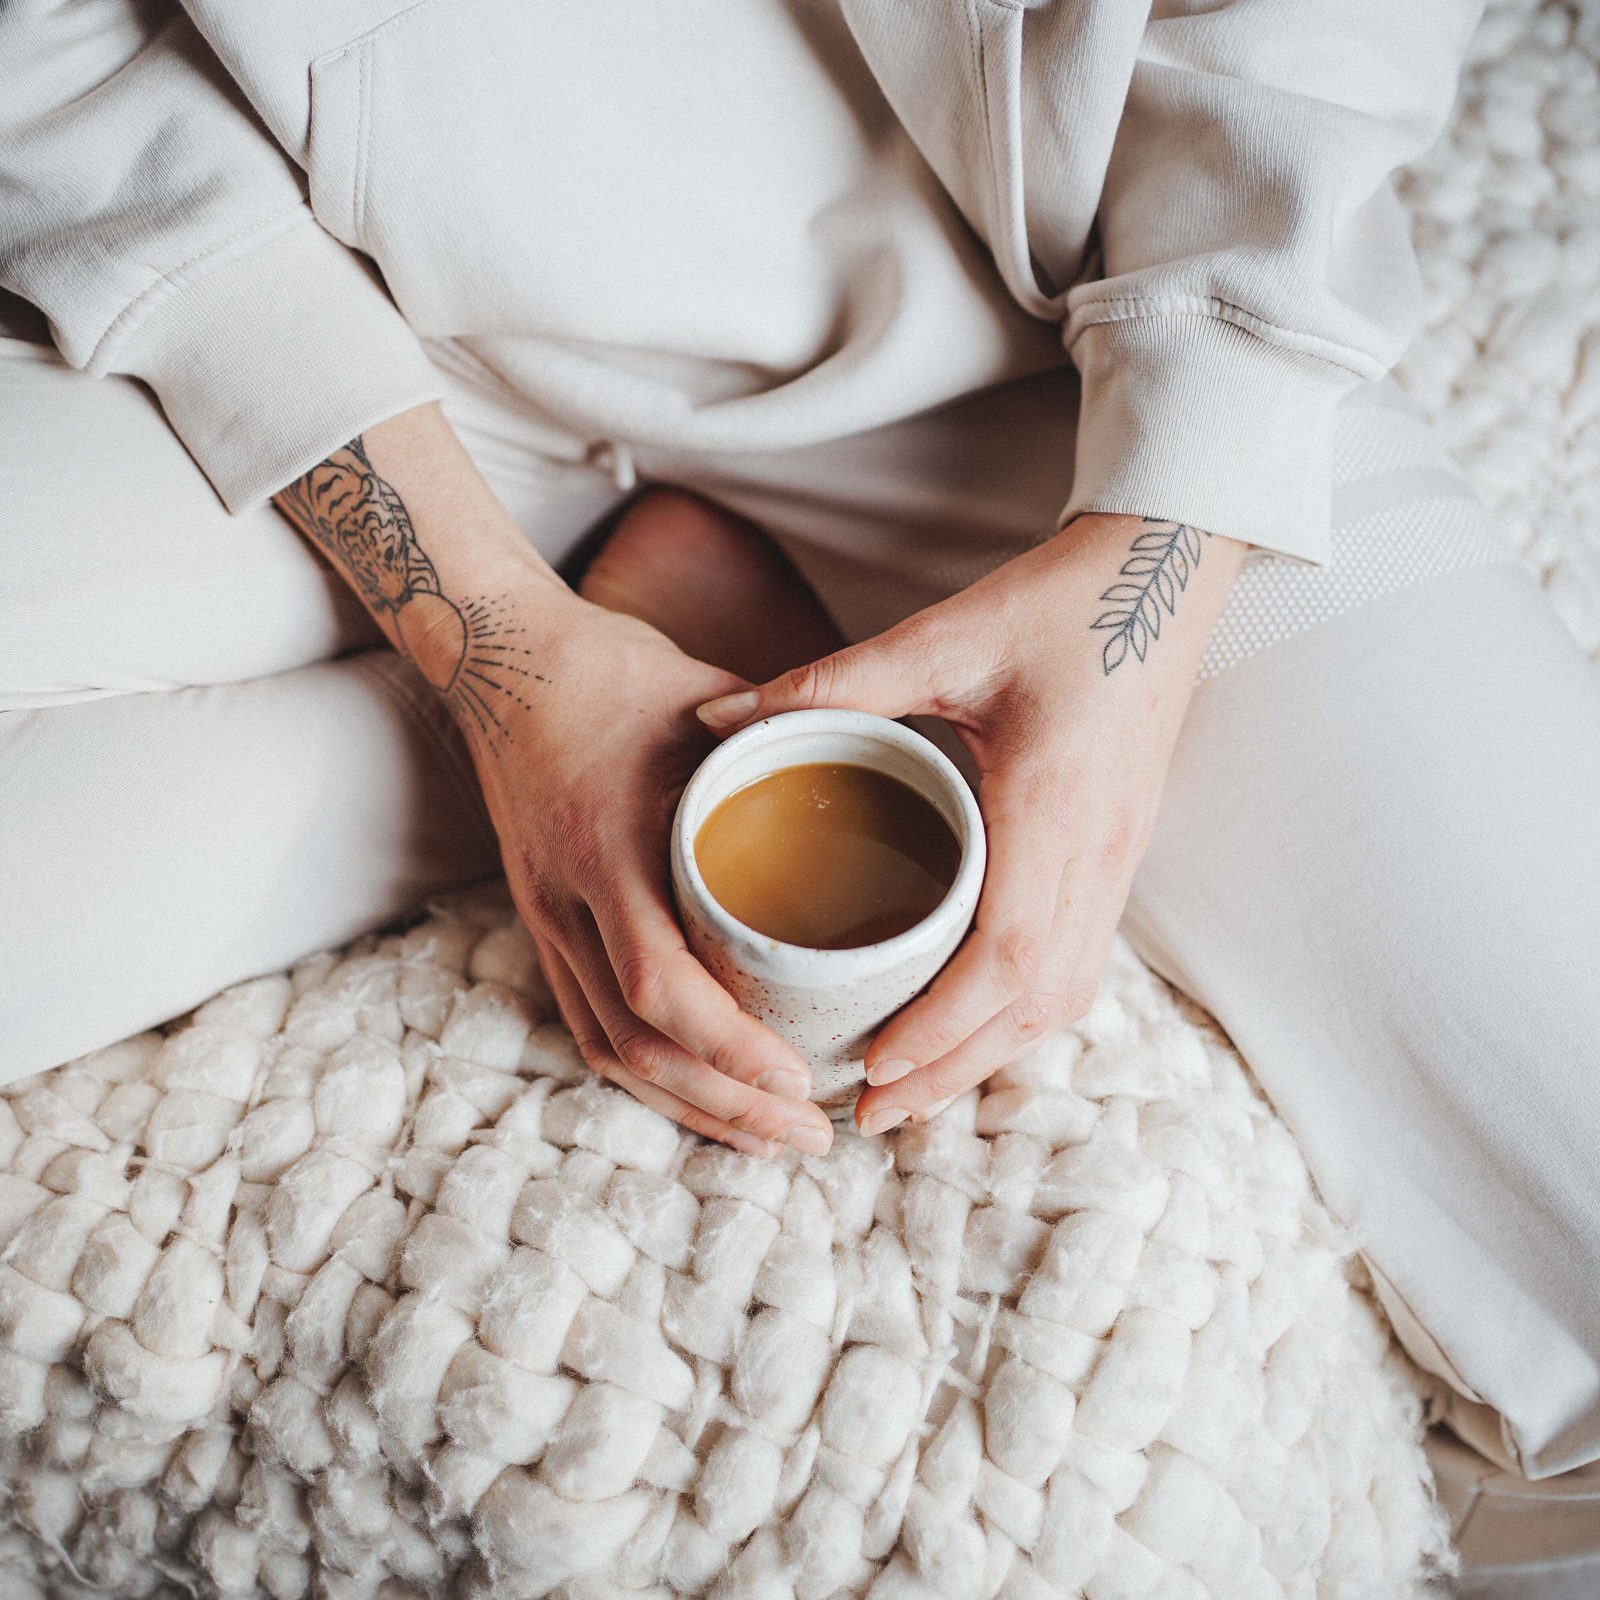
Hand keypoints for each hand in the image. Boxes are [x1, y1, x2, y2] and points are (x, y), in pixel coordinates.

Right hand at [436, 581, 836, 1159]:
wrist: (503, 661)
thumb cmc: (617, 675)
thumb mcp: (709, 702)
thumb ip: (783, 749)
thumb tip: (885, 781)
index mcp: (609, 848)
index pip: (657, 983)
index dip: (727, 1048)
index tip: (799, 1081)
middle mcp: (568, 900)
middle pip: (637, 1046)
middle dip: (727, 1108)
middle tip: (812, 1136)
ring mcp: (548, 920)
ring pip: (609, 1053)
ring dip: (690, 1109)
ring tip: (770, 1139)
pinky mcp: (545, 926)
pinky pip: (588, 1027)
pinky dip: (649, 1078)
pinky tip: (705, 1098)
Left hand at [694, 514, 1247, 1135]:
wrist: (1167, 571)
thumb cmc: (1059, 603)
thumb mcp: (944, 635)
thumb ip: (833, 682)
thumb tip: (723, 724)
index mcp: (1055, 806)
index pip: (1007, 955)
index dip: (942, 1027)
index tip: (874, 1068)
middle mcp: (1098, 852)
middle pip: (1039, 1004)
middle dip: (956, 1069)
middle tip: (873, 1110)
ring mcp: (1119, 858)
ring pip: (1066, 994)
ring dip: (992, 1051)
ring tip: (913, 1085)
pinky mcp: (1121, 851)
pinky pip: (1079, 961)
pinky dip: (1021, 1011)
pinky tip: (971, 1019)